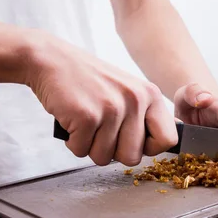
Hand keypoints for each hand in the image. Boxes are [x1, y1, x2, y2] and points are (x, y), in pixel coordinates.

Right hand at [24, 31, 177, 165]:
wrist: (49, 59)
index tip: (131, 141)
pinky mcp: (87, 117)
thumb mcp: (126, 90)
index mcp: (150, 94)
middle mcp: (135, 100)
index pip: (168, 139)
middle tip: (99, 130)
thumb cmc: (87, 80)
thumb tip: (160, 146)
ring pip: (104, 158)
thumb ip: (143, 116)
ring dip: (89, 146)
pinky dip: (72, 142)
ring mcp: (111, 109)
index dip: (149, 149)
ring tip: (84, 121)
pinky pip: (81, 151)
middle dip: (112, 152)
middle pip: (133, 157)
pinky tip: (71, 120)